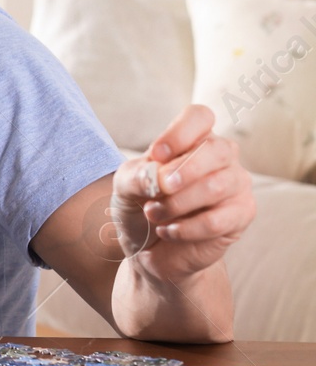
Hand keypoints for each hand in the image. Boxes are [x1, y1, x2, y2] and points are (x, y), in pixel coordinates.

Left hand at [110, 104, 255, 282]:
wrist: (149, 249)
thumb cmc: (140, 206)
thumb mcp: (125, 186)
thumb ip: (137, 176)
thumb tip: (159, 176)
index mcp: (193, 139)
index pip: (200, 116)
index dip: (179, 133)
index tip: (156, 155)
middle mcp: (221, 156)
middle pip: (216, 149)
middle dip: (182, 171)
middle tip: (159, 189)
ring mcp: (236, 184)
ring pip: (217, 185)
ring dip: (177, 203)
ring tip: (154, 214)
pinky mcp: (241, 215)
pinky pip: (219, 219)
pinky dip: (186, 228)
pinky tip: (168, 231)